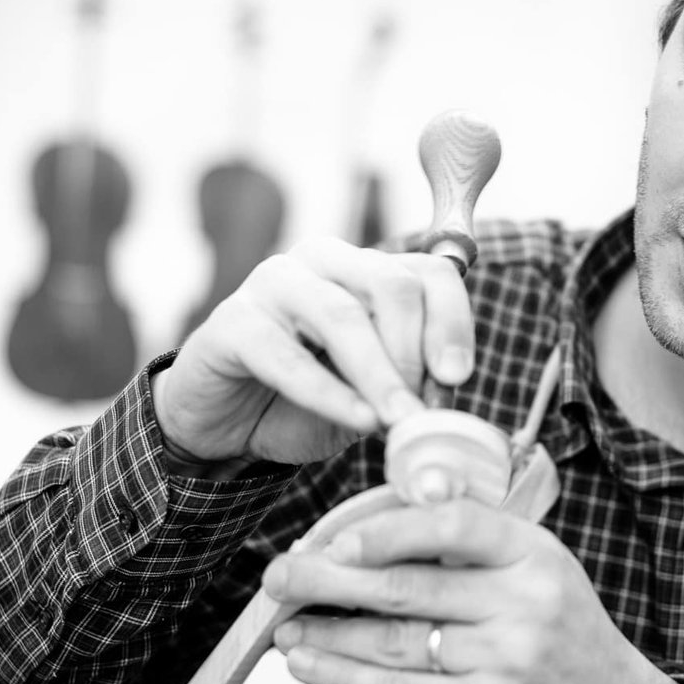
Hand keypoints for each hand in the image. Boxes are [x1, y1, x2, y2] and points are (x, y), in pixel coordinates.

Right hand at [153, 238, 474, 465]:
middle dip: (414, 353)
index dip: (453, 323)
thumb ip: (410, 384)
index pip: (430, 272)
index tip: (457, 378)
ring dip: (379, 374)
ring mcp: (272, 284)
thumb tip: (447, 389)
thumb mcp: (371, 394)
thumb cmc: (305, 400)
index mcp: (364, 268)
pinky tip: (358, 420)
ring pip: (342, 315)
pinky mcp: (231, 322)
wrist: (225, 422)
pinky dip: (329, 391)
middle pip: (392, 285)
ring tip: (398, 420)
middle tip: (420, 410)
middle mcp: (321, 261)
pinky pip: (286, 355)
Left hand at [262, 500, 683, 683]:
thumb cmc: (562, 643)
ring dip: (327, 630)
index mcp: (534, 554)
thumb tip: (375, 529)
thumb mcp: (537, 574)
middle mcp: (523, 603)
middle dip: (330, 577)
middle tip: (281, 573)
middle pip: (407, 584)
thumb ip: (472, 548)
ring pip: (393, 638)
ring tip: (285, 624)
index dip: (386, 528)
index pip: (453, 524)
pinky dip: (343, 676)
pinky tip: (309, 665)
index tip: (335, 537)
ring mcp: (504, 660)